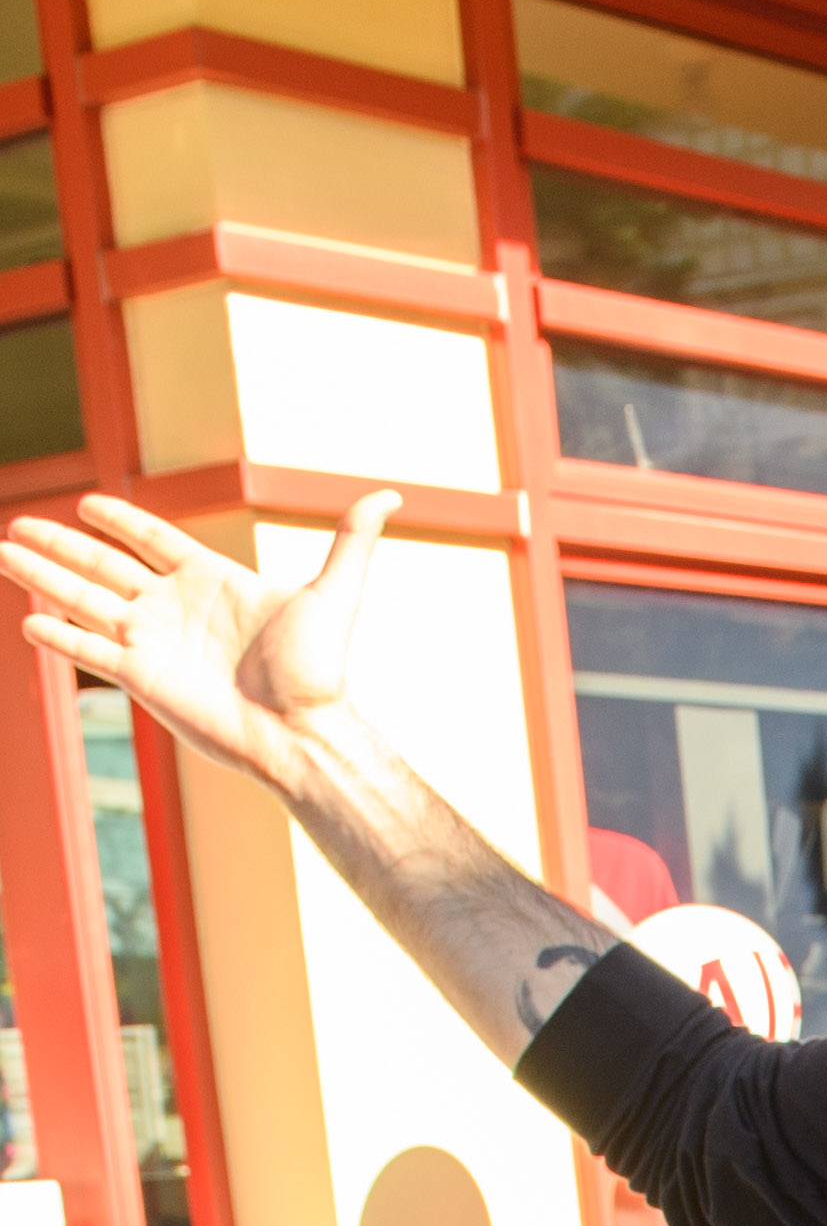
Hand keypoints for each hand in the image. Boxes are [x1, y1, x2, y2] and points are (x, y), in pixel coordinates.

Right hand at [0, 487, 395, 782]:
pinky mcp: (142, 678)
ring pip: (84, 599)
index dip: (120, 520)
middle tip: (20, 523)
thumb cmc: (320, 671)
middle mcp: (174, 608)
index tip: (87, 502)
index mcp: (210, 580)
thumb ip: (352, 539)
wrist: (303, 732)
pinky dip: (58, 635)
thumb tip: (389, 494)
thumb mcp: (336, 593)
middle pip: (103, 565)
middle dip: (60, 544)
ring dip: (42, 576)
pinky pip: (89, 651)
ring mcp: (154, 642)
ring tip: (3, 551)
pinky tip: (27, 620)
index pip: (152, 539)